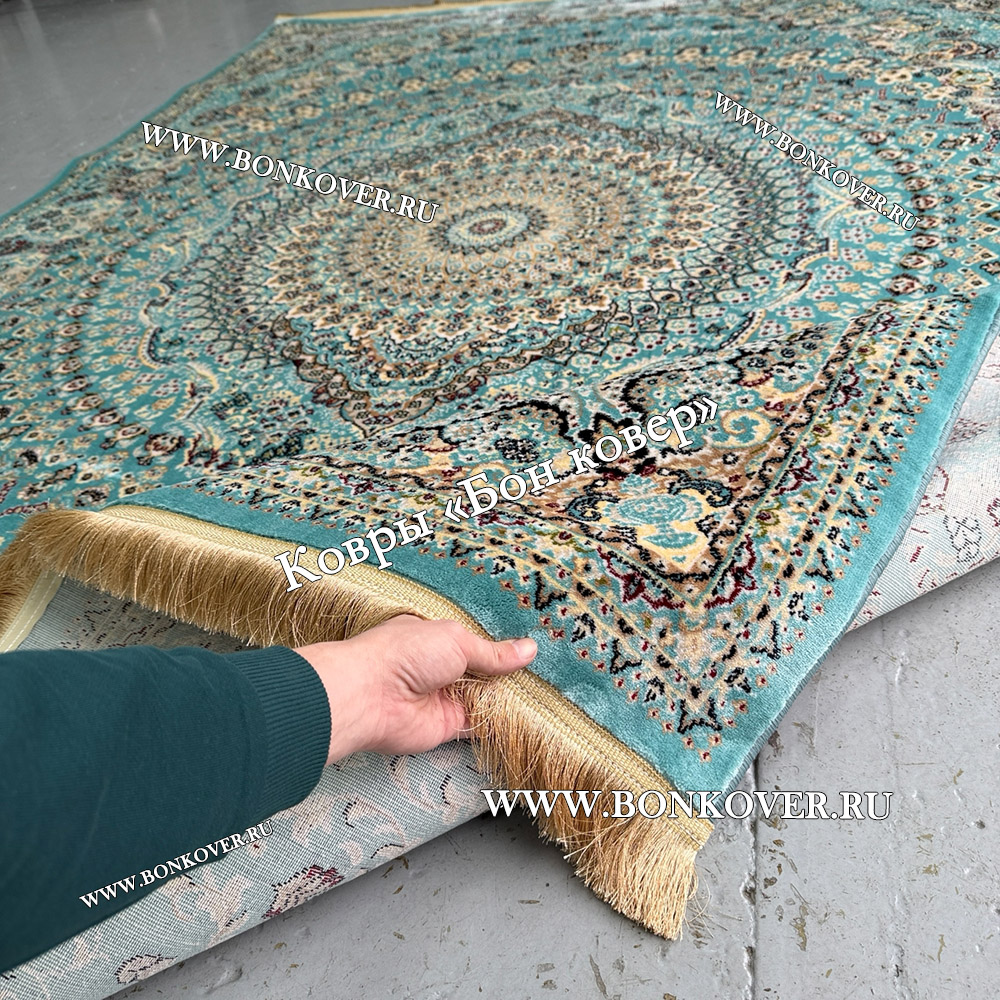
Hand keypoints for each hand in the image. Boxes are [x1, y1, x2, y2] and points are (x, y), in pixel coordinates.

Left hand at [294, 615, 536, 762]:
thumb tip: (528, 650)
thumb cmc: (405, 653)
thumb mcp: (456, 640)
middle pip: (482, 670)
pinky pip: (480, 723)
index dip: (499, 643)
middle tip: (548, 670)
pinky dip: (501, 721)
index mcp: (435, 637)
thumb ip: (492, 652)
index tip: (531, 644)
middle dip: (508, 671)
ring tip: (548, 691)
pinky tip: (528, 715)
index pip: (473, 639)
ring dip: (508, 696)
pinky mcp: (448, 725)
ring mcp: (444, 696)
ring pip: (485, 697)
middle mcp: (440, 666)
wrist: (371, 696)